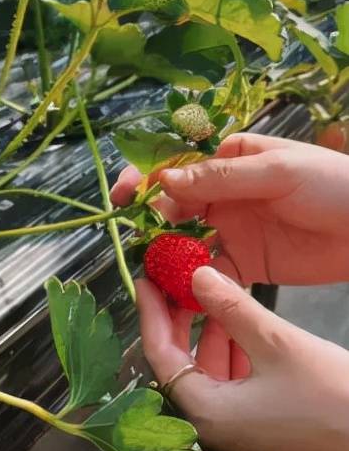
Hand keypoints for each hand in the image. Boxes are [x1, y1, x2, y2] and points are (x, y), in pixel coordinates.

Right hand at [112, 133, 348, 284]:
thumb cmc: (335, 185)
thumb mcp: (277, 171)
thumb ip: (219, 177)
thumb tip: (164, 182)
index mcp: (228, 160)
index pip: (175, 165)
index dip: (144, 179)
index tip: (123, 196)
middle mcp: (221, 194)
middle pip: (172, 207)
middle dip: (151, 224)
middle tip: (142, 242)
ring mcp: (230, 230)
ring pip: (184, 241)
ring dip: (166, 255)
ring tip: (153, 272)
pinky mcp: (244, 264)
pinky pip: (208, 273)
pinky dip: (192, 282)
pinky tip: (182, 291)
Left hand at [138, 267, 348, 450]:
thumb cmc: (335, 401)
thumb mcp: (277, 344)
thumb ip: (230, 309)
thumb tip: (196, 275)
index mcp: (205, 416)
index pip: (159, 355)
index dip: (151, 313)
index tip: (146, 280)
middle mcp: (210, 434)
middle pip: (178, 367)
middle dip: (178, 323)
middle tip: (176, 284)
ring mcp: (234, 440)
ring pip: (204, 378)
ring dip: (206, 337)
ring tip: (209, 296)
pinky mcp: (257, 439)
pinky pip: (227, 392)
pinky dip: (227, 357)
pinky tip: (237, 328)